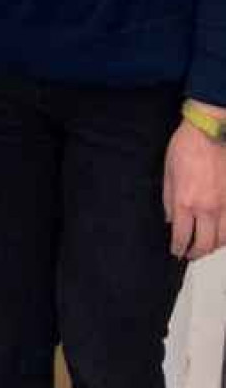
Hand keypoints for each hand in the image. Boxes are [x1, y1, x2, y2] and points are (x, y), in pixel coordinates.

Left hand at [163, 106, 225, 258]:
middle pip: (204, 244)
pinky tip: (221, 236)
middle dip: (195, 253)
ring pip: (222, 240)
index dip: (178, 247)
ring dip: (212, 248)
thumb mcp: (168, 173)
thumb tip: (171, 219)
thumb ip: (168, 200)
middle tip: (190, 255)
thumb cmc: (185, 147)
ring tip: (205, 248)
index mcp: (185, 201)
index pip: (181, 235)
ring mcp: (224, 206)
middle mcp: (206, 208)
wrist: (208, 133)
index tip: (176, 251)